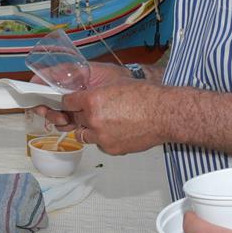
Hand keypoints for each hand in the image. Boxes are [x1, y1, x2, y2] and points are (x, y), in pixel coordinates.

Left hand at [46, 76, 169, 154]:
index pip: (67, 103)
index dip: (70, 102)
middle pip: (73, 120)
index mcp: (92, 100)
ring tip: (104, 124)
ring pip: (83, 135)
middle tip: (90, 113)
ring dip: (89, 130)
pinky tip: (116, 132)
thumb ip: (97, 92)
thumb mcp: (116, 84)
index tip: (72, 103)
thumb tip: (87, 95)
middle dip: (79, 116)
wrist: (164, 114)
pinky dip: (104, 140)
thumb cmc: (146, 97)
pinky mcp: (111, 149)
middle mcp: (93, 119)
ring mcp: (101, 136)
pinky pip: (99, 145)